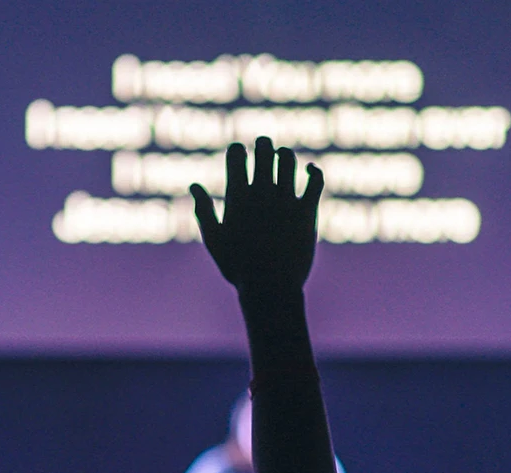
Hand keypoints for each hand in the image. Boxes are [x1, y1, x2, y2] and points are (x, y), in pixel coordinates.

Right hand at [190, 137, 323, 293]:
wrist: (270, 288)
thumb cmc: (238, 267)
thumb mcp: (214, 240)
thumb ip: (203, 211)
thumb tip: (195, 186)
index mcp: (237, 197)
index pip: (236, 154)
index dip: (237, 150)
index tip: (239, 156)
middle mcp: (262, 193)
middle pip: (264, 149)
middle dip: (262, 145)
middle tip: (263, 149)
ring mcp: (286, 200)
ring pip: (288, 159)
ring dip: (284, 155)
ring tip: (282, 160)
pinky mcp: (307, 211)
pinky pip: (316, 179)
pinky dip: (313, 171)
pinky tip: (309, 171)